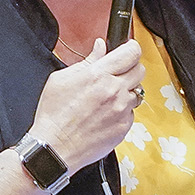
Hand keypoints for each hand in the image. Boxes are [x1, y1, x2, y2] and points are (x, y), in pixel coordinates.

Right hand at [27, 37, 144, 172]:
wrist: (55, 147)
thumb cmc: (54, 116)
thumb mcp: (62, 79)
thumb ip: (87, 60)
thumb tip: (100, 47)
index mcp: (98, 75)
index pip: (131, 52)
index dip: (131, 48)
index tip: (128, 50)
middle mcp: (114, 91)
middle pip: (140, 70)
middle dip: (130, 68)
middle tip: (117, 74)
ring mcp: (121, 110)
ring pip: (136, 92)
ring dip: (125, 92)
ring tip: (106, 99)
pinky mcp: (124, 127)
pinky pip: (131, 113)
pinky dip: (122, 111)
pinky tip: (105, 115)